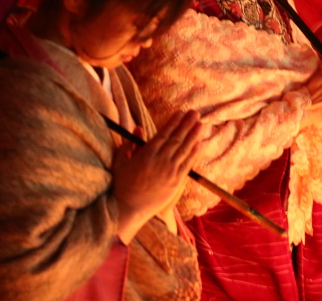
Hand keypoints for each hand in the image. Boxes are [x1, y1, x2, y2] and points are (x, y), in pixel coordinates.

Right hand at [111, 109, 202, 241]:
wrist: (127, 209)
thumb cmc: (121, 185)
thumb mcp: (120, 161)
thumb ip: (129, 143)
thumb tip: (138, 127)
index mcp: (147, 153)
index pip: (164, 133)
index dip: (174, 122)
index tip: (181, 112)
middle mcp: (160, 160)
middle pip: (177, 138)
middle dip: (187, 124)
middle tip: (195, 113)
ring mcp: (169, 171)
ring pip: (185, 149)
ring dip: (194, 136)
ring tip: (201, 124)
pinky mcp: (175, 182)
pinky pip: (187, 164)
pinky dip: (194, 153)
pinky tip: (199, 144)